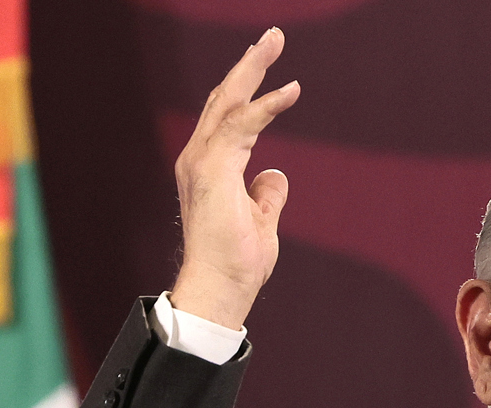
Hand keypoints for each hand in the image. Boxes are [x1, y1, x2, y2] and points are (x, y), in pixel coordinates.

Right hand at [169, 27, 300, 328]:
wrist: (220, 287)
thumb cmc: (238, 262)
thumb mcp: (262, 220)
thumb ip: (267, 194)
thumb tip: (277, 175)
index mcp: (210, 168)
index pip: (228, 117)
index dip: (249, 91)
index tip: (276, 73)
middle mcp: (200, 158)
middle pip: (224, 98)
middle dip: (248, 65)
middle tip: (273, 36)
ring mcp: (202, 162)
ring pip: (228, 101)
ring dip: (253, 69)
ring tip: (274, 41)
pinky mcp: (214, 170)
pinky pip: (242, 125)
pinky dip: (266, 105)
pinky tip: (290, 91)